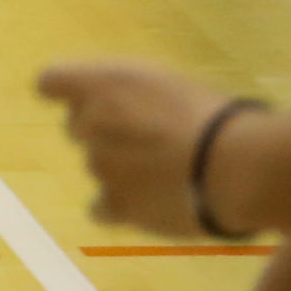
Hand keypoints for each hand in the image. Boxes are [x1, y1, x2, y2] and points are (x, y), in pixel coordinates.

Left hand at [36, 59, 253, 237]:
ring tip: (170, 170)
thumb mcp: (168, 83)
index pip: (50, 83)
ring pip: (96, 165)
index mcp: (101, 83)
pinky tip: (150, 201)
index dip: (68, 92)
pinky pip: (100, 207)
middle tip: (151, 138)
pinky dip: (119, 206)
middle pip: (76, 127)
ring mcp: (99, 166)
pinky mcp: (116, 205)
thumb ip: (125, 92)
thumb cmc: (215, 116)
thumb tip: (110, 106)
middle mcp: (90, 122)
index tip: (87, 99)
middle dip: (104, 131)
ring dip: (121, 168)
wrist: (240, 166)